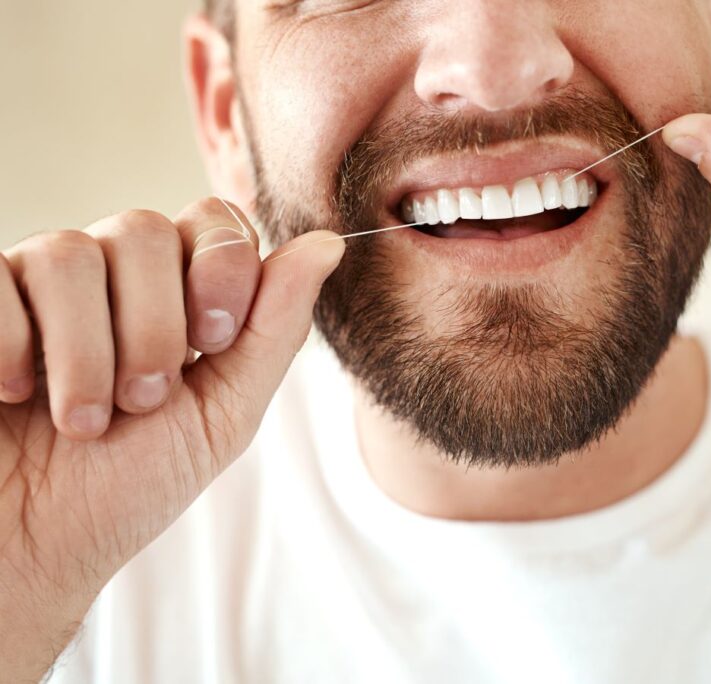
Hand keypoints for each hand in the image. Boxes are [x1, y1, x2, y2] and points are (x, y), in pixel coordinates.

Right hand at [0, 198, 343, 681]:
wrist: (33, 546)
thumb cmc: (131, 486)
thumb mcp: (224, 413)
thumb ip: (274, 328)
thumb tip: (327, 244)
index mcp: (177, 295)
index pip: (213, 221)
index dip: (220, 269)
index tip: (212, 340)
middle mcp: (109, 278)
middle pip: (143, 229)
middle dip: (153, 327)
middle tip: (143, 400)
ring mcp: (37, 286)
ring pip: (69, 253)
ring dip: (86, 355)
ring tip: (83, 421)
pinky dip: (13, 349)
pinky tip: (13, 396)